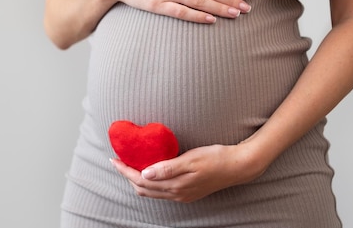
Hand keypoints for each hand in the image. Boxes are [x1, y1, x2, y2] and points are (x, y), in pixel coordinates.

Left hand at [110, 143, 265, 202]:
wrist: (238, 166)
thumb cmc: (215, 157)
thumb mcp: (190, 159)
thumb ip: (167, 168)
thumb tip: (145, 174)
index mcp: (175, 186)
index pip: (141, 180)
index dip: (125, 170)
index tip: (114, 159)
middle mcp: (177, 194)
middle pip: (143, 188)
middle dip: (127, 175)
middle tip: (118, 161)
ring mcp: (182, 195)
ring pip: (152, 192)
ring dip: (137, 180)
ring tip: (129, 165)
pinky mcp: (188, 192)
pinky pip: (162, 191)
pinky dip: (150, 182)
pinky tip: (149, 171)